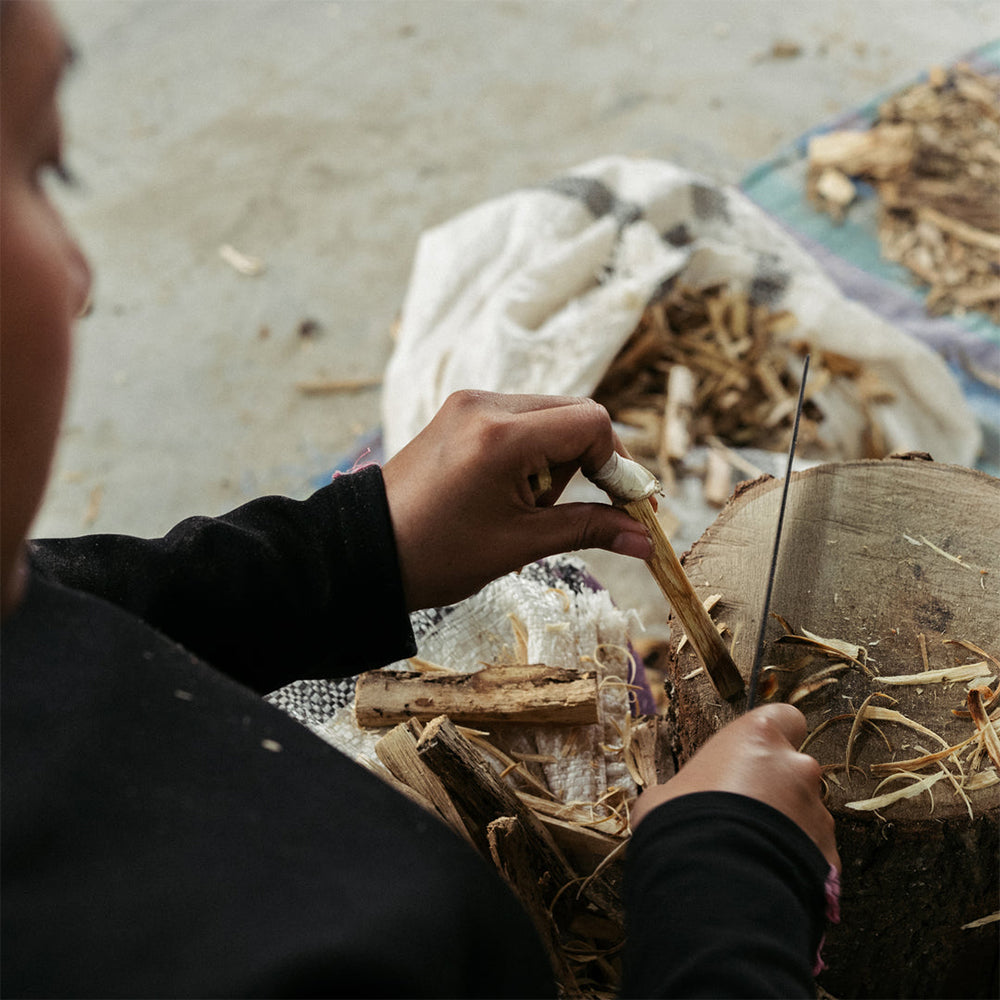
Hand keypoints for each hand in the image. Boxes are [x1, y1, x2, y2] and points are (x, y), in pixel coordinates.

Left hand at [381, 390, 652, 611]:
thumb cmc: (437, 555)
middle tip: (576, 509)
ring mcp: (469, 404)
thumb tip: (645, 539)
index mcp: (501, 435)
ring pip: (549, 415)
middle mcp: (485, 405)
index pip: (590, 423)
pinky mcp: (459, 413)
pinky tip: (510, 490)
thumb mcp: (520, 544)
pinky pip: (519, 420)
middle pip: (574, 413)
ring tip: (525, 505)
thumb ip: (588, 530)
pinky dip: (532, 452)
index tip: (624, 506)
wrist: (367, 552)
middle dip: (589, 462)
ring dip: (558, 458)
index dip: (616, 465)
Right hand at [631, 704, 839, 869]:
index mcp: (757, 738)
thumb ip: (687, 787)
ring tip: (751, 854)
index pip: (785, 717)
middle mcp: (797, 768)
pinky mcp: (831, 857)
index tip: (755, 753)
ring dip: (785, 829)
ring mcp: (818, 814)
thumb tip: (671, 801)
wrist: (716, 886)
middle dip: (775, 791)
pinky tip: (765, 877)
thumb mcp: (665, 794)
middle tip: (742, 816)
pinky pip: (812, 854)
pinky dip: (795, 863)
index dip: (773, 735)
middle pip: (793, 770)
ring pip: (805, 815)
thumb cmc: (683, 823)